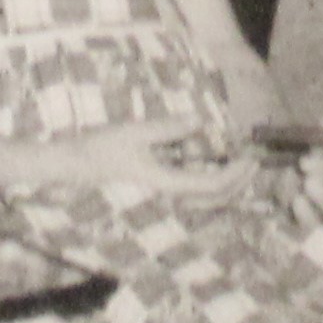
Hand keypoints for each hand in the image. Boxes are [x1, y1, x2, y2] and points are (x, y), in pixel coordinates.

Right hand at [59, 120, 253, 200]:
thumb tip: (198, 121)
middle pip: (214, 199)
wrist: (70, 168)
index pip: (212, 185)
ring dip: (224, 184)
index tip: (249, 156)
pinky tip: (208, 165)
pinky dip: (207, 183)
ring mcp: (161, 199)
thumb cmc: (99, 150)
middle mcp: (166, 198)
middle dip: (238, 182)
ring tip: (235, 162)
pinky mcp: (156, 193)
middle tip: (251, 161)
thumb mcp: (135, 132)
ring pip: (203, 200)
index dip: (236, 173)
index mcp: (164, 184)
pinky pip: (190, 194)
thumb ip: (168, 128)